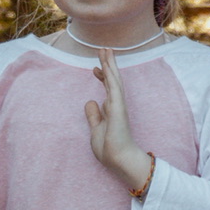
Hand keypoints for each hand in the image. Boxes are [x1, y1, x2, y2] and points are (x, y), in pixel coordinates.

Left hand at [86, 47, 154, 193]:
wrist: (119, 159)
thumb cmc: (110, 149)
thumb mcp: (96, 129)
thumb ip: (94, 116)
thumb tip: (90, 102)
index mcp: (112, 110)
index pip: (107, 89)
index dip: (102, 77)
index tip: (95, 69)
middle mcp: (116, 105)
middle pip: (112, 80)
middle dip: (108, 65)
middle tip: (104, 50)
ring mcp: (118, 105)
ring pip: (114, 80)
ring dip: (110, 65)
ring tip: (106, 50)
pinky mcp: (118, 107)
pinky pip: (114, 87)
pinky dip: (110, 75)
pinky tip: (106, 65)